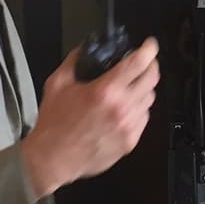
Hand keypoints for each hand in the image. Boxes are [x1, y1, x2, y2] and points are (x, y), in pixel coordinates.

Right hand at [21, 38, 160, 196]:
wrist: (53, 159)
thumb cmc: (54, 123)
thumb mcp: (57, 84)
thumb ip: (74, 61)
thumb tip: (85, 49)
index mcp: (105, 91)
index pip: (138, 63)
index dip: (149, 49)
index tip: (150, 45)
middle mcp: (121, 108)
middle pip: (151, 79)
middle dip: (150, 66)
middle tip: (144, 63)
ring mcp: (128, 127)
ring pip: (150, 100)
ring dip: (144, 89)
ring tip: (131, 88)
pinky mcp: (130, 142)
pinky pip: (144, 119)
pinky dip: (138, 110)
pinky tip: (125, 109)